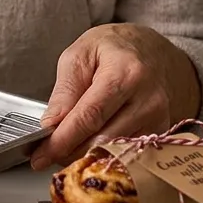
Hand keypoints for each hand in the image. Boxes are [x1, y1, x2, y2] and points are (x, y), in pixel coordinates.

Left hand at [30, 24, 200, 170]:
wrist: (151, 49)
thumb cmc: (112, 48)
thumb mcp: (79, 55)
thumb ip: (65, 91)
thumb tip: (51, 125)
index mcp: (125, 74)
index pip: (90, 117)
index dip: (63, 140)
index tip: (41, 155)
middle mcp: (148, 100)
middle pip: (103, 141)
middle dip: (69, 151)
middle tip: (46, 153)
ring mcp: (159, 119)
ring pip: (115, 152)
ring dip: (85, 155)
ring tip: (65, 145)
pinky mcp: (161, 132)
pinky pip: (127, 152)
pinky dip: (103, 153)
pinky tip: (87, 145)